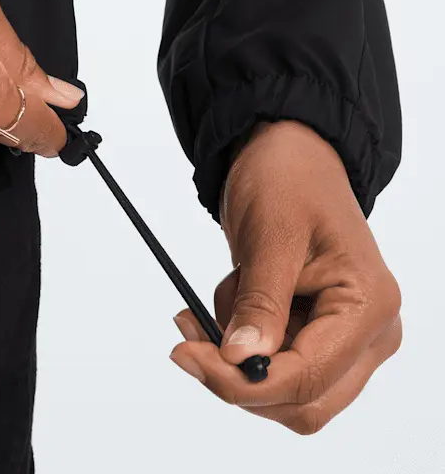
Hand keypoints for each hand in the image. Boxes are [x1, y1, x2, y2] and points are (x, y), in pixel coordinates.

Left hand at [169, 120, 401, 433]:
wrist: (289, 155)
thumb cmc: (288, 180)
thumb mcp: (270, 235)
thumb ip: (261, 301)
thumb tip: (240, 359)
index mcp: (368, 304)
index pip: (309, 376)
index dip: (244, 381)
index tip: (188, 356)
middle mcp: (370, 332)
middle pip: (303, 400)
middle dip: (238, 379)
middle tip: (185, 342)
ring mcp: (349, 339)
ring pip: (287, 392)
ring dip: (235, 362)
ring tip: (202, 308)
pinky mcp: (322, 336)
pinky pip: (277, 366)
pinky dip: (240, 347)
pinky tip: (225, 302)